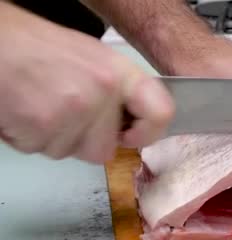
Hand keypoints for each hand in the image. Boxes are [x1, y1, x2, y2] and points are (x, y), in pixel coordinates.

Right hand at [0, 3, 173, 163]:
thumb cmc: (37, 46)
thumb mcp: (92, 58)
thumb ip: (118, 92)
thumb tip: (133, 124)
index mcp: (120, 72)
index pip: (161, 113)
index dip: (148, 133)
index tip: (131, 135)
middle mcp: (101, 92)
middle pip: (104, 150)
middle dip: (82, 140)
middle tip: (62, 110)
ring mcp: (71, 111)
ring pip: (70, 153)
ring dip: (52, 137)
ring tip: (39, 104)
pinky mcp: (40, 127)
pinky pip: (40, 150)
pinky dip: (27, 136)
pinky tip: (23, 109)